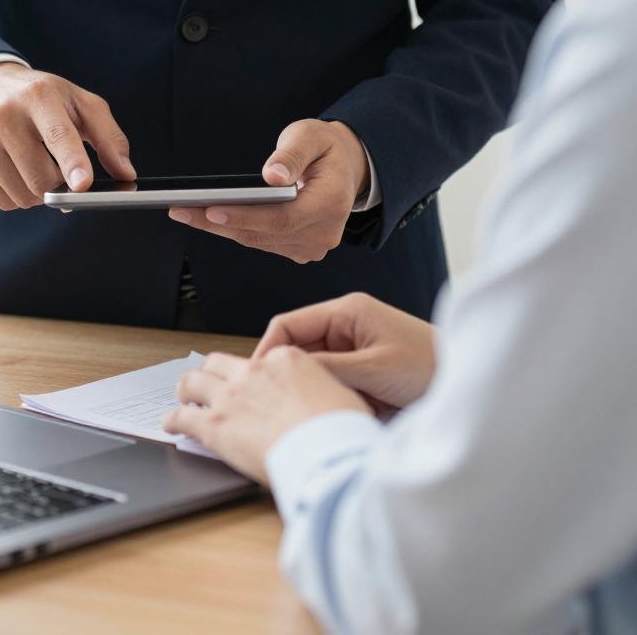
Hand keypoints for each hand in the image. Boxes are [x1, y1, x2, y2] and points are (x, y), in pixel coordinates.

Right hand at [0, 63, 135, 209]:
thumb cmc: (43, 99)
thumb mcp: (81, 104)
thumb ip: (110, 138)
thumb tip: (127, 174)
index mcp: (39, 96)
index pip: (58, 134)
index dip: (73, 161)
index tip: (84, 185)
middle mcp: (4, 115)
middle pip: (41, 178)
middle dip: (60, 184)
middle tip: (63, 168)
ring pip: (24, 196)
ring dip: (40, 192)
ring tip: (38, 163)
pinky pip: (5, 202)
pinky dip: (20, 196)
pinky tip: (18, 170)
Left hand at [164, 349, 369, 483]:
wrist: (329, 452)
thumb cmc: (342, 431)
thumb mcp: (341, 395)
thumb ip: (320, 389)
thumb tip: (322, 400)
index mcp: (285, 359)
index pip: (258, 360)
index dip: (250, 374)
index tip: (248, 384)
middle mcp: (253, 371)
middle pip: (219, 363)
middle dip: (210, 372)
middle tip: (207, 384)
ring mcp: (231, 396)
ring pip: (194, 381)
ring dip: (186, 389)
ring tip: (183, 398)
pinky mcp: (215, 424)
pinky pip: (184, 417)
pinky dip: (174, 420)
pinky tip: (171, 425)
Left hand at [167, 119, 368, 263]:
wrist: (344, 168)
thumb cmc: (324, 147)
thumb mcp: (310, 135)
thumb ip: (292, 154)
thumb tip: (273, 176)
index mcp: (332, 204)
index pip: (282, 219)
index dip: (245, 217)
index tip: (211, 210)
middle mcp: (324, 233)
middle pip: (263, 233)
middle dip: (218, 222)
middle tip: (180, 210)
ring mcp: (311, 245)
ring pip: (257, 240)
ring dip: (219, 228)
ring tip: (185, 212)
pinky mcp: (298, 249)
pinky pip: (260, 241)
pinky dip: (233, 229)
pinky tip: (206, 217)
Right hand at [255, 292, 436, 412]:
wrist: (470, 384)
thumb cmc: (429, 368)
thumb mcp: (374, 368)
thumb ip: (329, 368)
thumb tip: (286, 375)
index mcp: (346, 311)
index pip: (289, 324)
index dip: (267, 350)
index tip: (254, 380)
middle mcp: (346, 324)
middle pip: (298, 347)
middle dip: (291, 375)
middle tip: (279, 403)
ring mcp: (354, 346)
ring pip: (314, 368)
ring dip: (316, 390)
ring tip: (316, 410)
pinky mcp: (362, 367)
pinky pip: (333, 381)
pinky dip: (333, 397)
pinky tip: (339, 413)